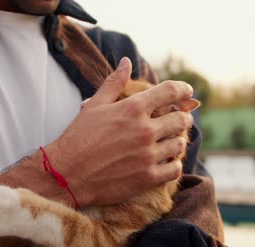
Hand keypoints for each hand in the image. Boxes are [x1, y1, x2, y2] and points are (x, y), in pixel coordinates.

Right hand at [45, 57, 193, 205]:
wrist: (67, 174)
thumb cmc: (79, 137)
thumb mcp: (95, 105)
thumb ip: (114, 83)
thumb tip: (127, 62)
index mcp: (133, 108)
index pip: (171, 91)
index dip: (184, 89)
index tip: (187, 91)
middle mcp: (145, 130)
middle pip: (181, 119)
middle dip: (182, 117)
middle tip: (178, 120)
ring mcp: (148, 155)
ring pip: (179, 144)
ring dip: (176, 141)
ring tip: (169, 142)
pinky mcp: (148, 177)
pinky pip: (175, 169)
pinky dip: (173, 164)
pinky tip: (165, 162)